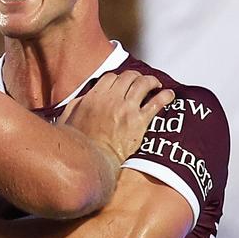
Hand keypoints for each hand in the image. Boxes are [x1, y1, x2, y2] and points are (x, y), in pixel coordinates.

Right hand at [60, 71, 174, 162]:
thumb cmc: (79, 144)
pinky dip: (165, 96)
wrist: (92, 161)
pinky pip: (156, 103)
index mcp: (94, 97)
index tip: (122, 82)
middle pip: (128, 77)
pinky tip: (170, 95)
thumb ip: (76, 104)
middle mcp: (112, 99)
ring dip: (151, 81)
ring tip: (156, 85)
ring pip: (143, 84)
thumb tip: (83, 98)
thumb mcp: (68, 118)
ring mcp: (127, 109)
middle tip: (141, 82)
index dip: (119, 78)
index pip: (111, 77)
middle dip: (136, 77)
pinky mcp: (139, 122)